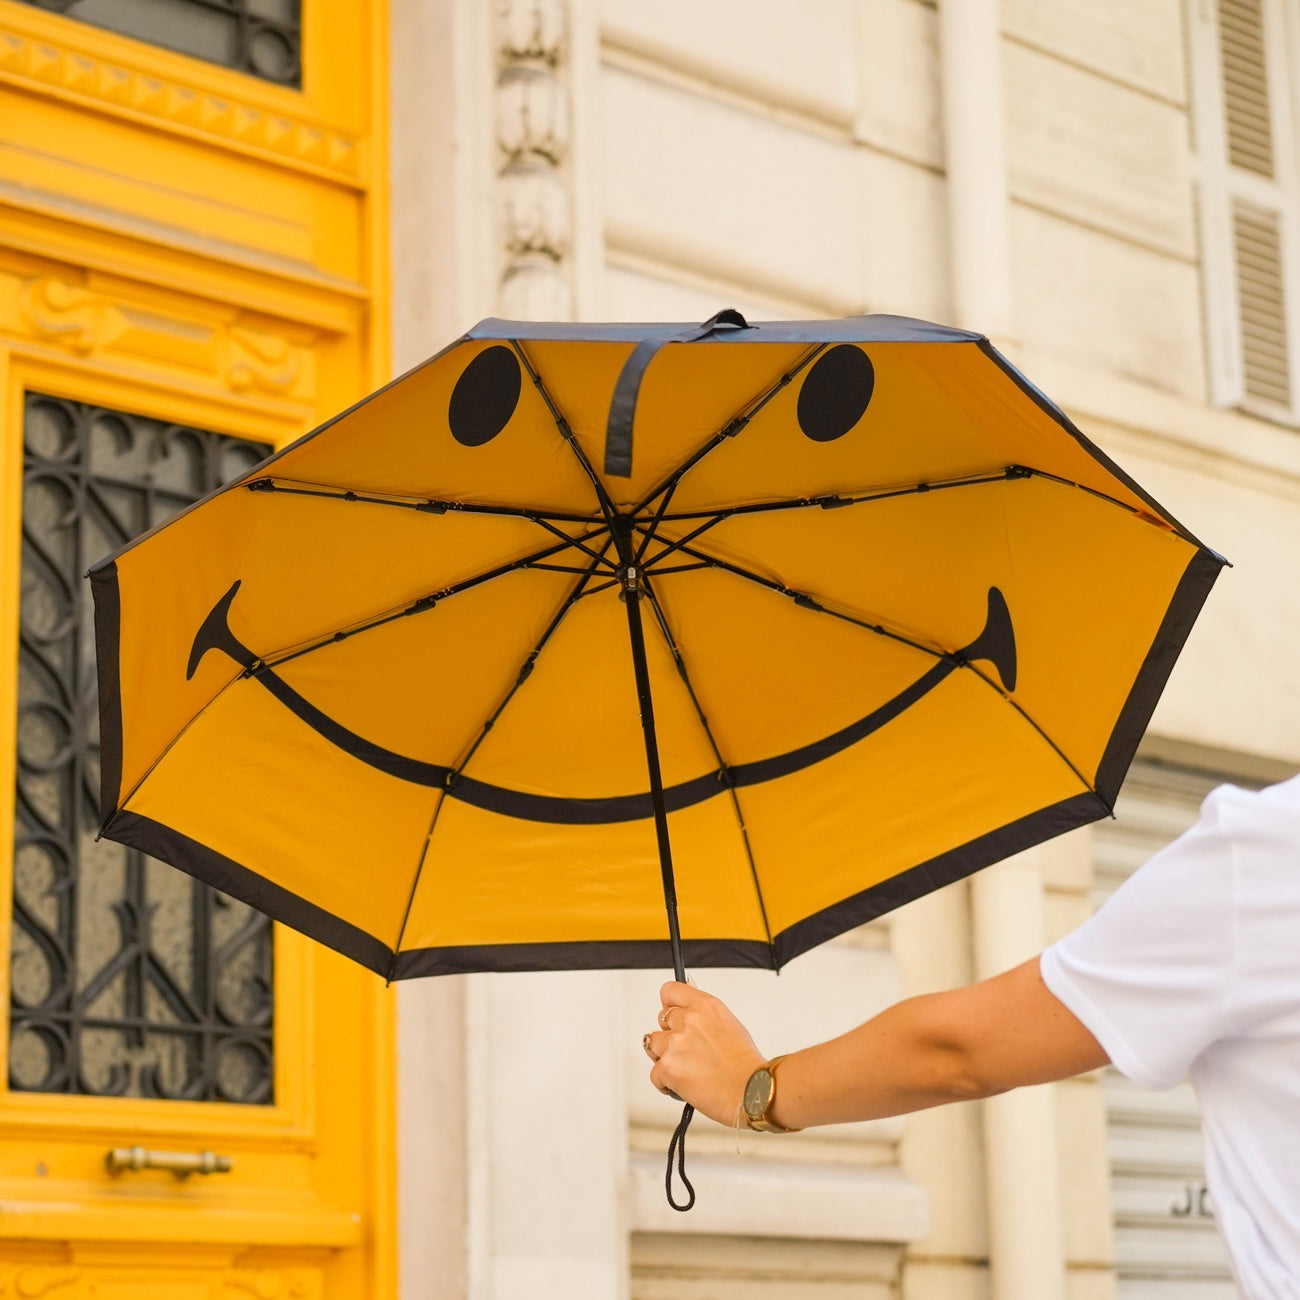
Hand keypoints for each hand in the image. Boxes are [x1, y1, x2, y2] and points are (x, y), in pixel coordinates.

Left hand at [645, 981, 764, 1126]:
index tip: (672, 1014)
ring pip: (653, 1045)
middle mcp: (689, 1020)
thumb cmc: (746, 1065)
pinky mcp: (667, 1067)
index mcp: (705, 1006)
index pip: (670, 991)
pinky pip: (655, 1074)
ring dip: (665, 1058)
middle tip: (687, 1051)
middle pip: (661, 1020)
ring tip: (687, 1070)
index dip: (669, 1004)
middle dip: (670, 1035)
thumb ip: (704, 1016)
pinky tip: (684, 1086)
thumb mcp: (729, 1025)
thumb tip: (689, 1012)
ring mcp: (676, 1043)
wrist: (752, 1091)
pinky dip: (665, 1082)